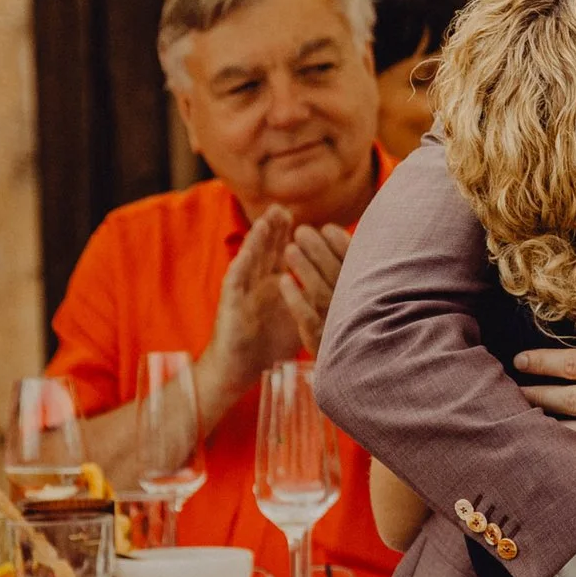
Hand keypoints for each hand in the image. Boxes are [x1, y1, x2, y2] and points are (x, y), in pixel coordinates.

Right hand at [198, 204, 305, 415]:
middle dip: (275, 228)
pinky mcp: (230, 303)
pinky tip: (248, 251)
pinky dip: (242, 264)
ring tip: (268, 219)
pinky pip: (235, 280)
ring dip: (258, 238)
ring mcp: (242, 290)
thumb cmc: (271, 344)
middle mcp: (257, 282)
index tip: (305, 217)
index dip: (293, 235)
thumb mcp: (299, 315)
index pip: (283, 252)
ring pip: (250, 258)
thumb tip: (345, 286)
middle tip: (284, 207)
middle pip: (266, 248)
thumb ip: (315, 297)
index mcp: (274, 282)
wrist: (241, 368)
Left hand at [275, 220, 352, 354]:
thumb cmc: (356, 319)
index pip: (356, 263)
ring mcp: (337, 323)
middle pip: (336, 273)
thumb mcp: (362, 292)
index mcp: (370, 293)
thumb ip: (354, 266)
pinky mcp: (319, 339)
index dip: (340, 243)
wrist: (355, 364)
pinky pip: (307, 317)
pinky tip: (284, 281)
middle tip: (301, 231)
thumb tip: (337, 233)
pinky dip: (295, 298)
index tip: (327, 229)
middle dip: (318, 249)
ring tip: (289, 249)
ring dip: (304, 269)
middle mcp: (356, 307)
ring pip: (320, 291)